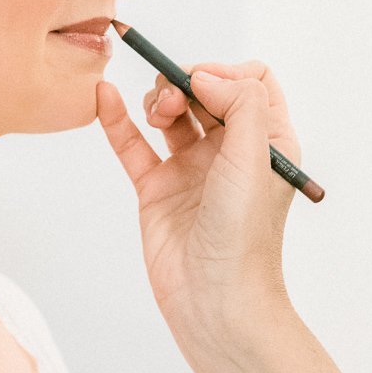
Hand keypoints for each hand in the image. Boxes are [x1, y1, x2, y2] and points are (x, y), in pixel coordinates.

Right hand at [95, 61, 300, 354]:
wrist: (215, 299)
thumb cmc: (245, 236)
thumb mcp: (256, 159)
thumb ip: (240, 104)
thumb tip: (205, 76)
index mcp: (268, 142)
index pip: (251, 82)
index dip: (225, 74)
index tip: (203, 86)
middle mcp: (232, 152)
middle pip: (206, 92)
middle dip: (186, 83)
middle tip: (173, 101)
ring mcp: (193, 170)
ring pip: (172, 115)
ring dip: (159, 100)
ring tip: (156, 114)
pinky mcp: (158, 189)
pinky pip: (134, 145)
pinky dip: (118, 120)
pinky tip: (103, 97)